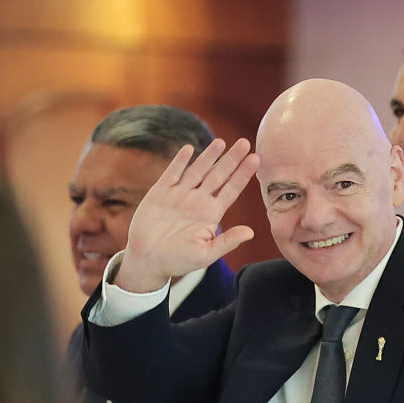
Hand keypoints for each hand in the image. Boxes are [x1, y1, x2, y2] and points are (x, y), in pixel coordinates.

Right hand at [115, 138, 259, 292]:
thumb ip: (227, 242)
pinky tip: (189, 149)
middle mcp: (198, 201)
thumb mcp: (205, 254)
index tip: (256, 159)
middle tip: (245, 143)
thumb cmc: (178, 261)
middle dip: (232, 159)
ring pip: (198, 170)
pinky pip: (172, 173)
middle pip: (218, 175)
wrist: (147, 260)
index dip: (243, 174)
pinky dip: (180, 161)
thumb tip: (251, 232)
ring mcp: (180, 195)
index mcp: (211, 214)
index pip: (231, 190)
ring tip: (221, 142)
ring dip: (209, 156)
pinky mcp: (160, 193)